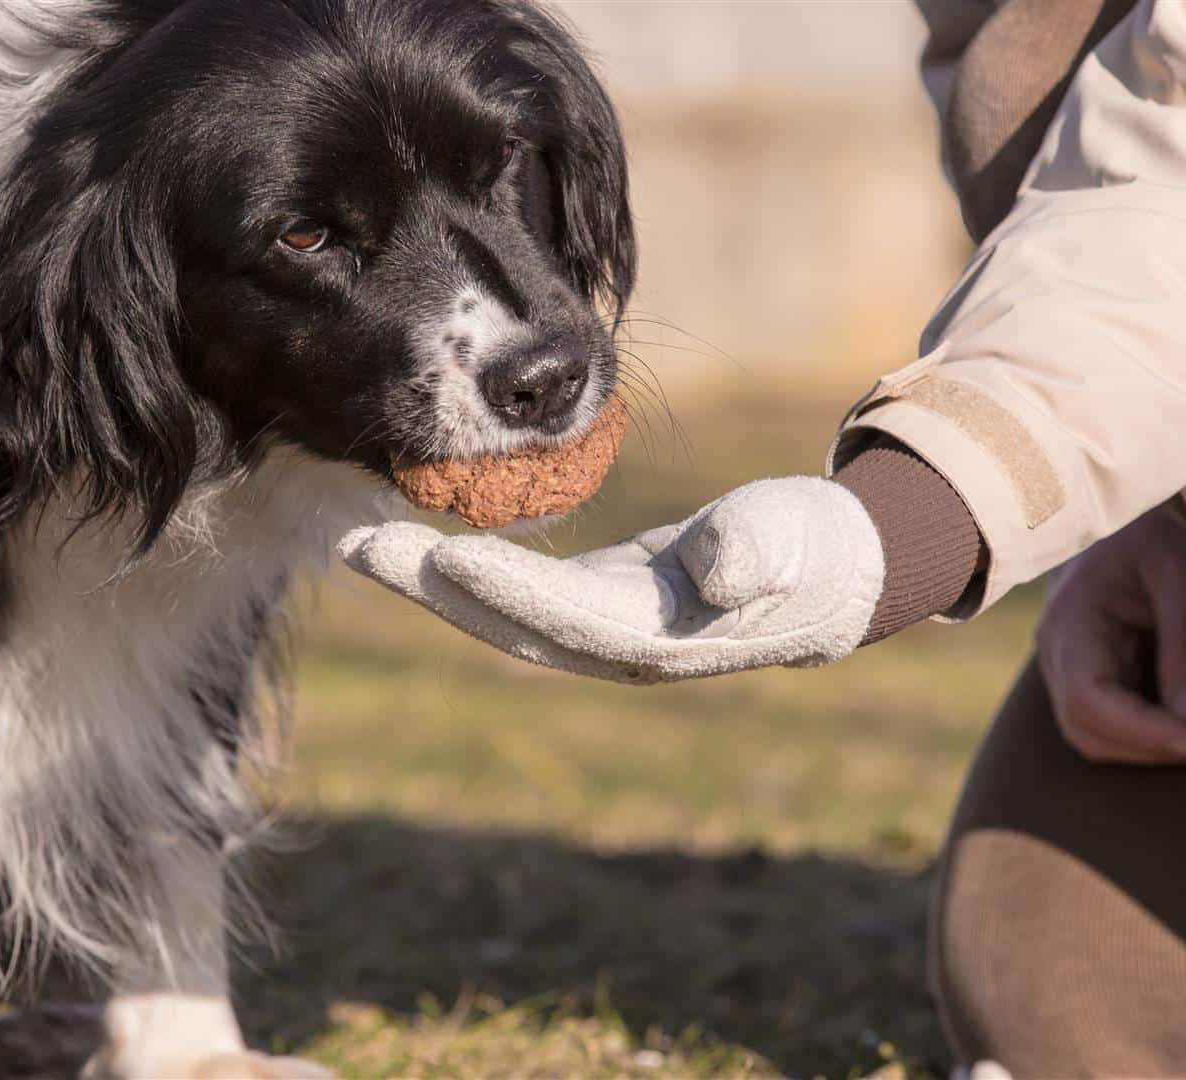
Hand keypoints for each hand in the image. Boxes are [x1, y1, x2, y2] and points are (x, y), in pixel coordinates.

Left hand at [339, 477, 885, 683]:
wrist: (829, 575)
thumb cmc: (814, 555)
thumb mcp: (795, 548)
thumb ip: (755, 558)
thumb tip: (718, 574)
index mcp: (656, 638)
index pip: (566, 616)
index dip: (505, 588)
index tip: (443, 555)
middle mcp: (613, 644)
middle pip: (506, 621)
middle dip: (430, 588)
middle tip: (356, 545)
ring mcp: (598, 626)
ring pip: (498, 606)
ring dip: (429, 576)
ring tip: (359, 538)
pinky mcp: (594, 598)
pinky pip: (514, 585)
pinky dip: (465, 562)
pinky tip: (421, 532)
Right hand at [1036, 506, 1185, 763]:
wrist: (1148, 511)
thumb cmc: (1167, 530)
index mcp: (1072, 619)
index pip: (1088, 699)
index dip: (1140, 731)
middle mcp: (1059, 649)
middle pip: (1086, 729)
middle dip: (1153, 745)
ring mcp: (1071, 664)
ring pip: (1096, 735)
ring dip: (1155, 746)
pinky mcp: (1095, 672)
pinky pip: (1111, 722)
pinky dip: (1154, 733)